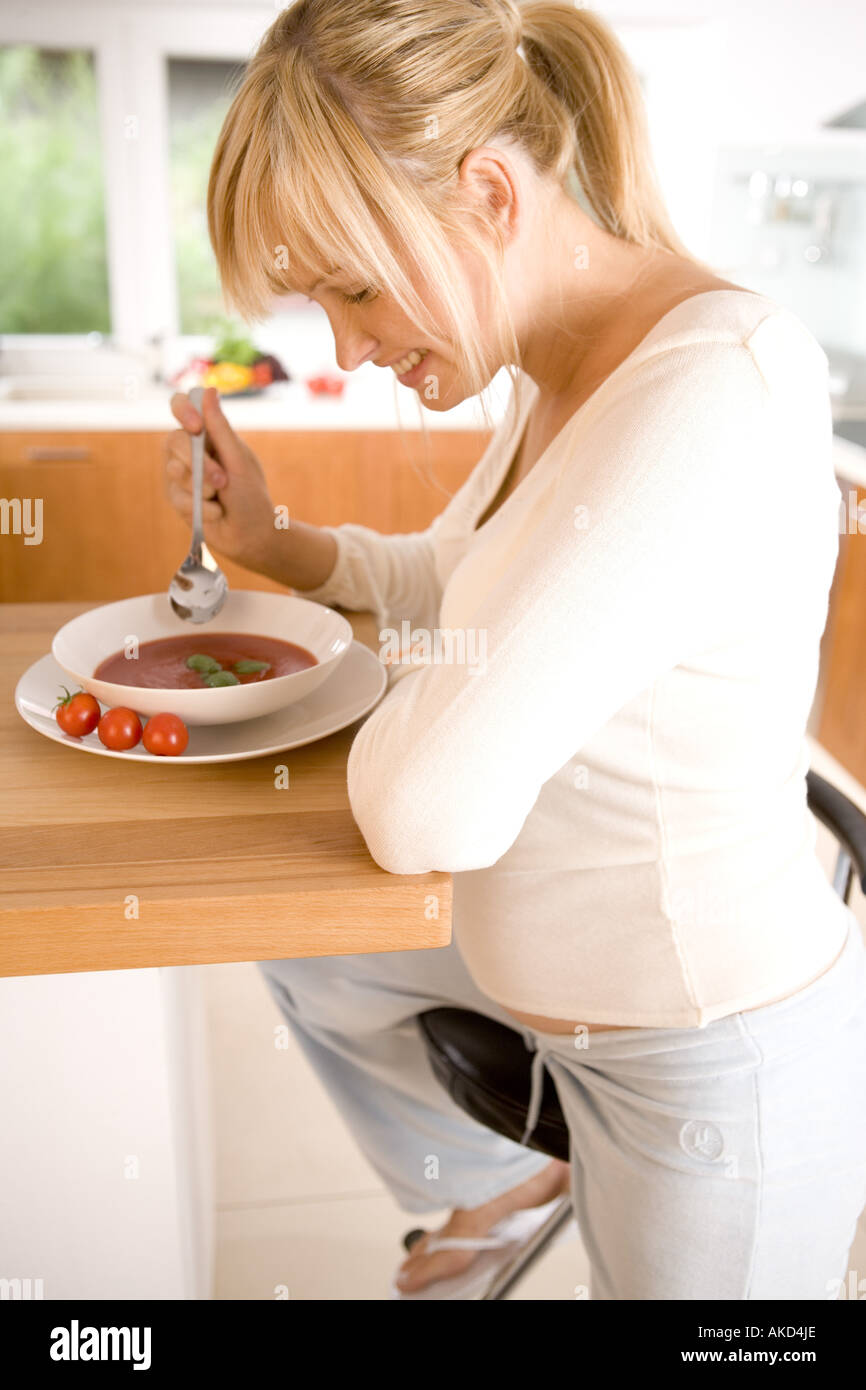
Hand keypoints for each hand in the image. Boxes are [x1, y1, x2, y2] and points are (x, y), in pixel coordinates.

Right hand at [163, 387, 276, 571]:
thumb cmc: (250, 495)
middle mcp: (189, 449)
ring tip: (221, 497)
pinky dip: (201, 506)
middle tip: (221, 480)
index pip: (181, 406)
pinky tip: (215, 513)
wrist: (251, 535)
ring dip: (203, 487)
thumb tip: (209, 390)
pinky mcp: (176, 497)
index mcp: (208, 433)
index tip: (197, 427)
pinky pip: (177, 496)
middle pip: (173, 440)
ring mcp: (179, 473)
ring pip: (174, 470)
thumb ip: (220, 428)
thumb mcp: (239, 459)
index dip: (183, 410)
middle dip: (199, 463)